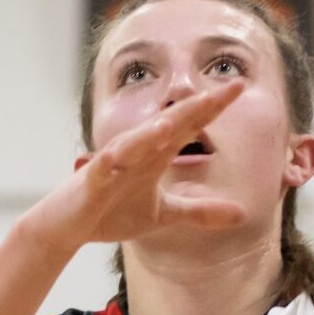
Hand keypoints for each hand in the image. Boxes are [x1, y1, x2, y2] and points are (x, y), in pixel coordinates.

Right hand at [48, 79, 250, 247]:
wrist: (69, 227)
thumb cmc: (113, 212)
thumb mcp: (164, 214)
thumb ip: (201, 211)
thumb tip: (244, 213)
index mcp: (157, 155)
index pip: (189, 125)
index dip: (213, 107)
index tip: (240, 87)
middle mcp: (138, 151)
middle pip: (172, 123)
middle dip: (200, 106)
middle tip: (232, 87)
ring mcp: (114, 163)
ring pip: (138, 141)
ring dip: (156, 130)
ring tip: (181, 117)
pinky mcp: (92, 181)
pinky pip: (103, 167)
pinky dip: (112, 160)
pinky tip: (119, 155)